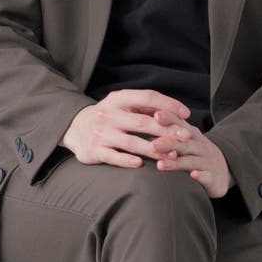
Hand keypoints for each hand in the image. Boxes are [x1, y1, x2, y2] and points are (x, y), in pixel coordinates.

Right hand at [59, 89, 191, 167]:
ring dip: (153, 149)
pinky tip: (141, 164)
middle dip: (166, 130)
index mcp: (118, 99)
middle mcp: (109, 114)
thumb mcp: (122, 104)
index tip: (186, 114)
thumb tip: (176, 112)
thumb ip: (144, 107)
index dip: (168, 104)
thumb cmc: (109, 116)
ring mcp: (101, 133)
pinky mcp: (95, 150)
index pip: (147, 97)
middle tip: (185, 137)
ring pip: (131, 142)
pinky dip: (128, 161)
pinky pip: (114, 157)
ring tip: (171, 155)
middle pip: (142, 122)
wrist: (75, 128)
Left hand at [150, 109, 234, 199]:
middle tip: (152, 145)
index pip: (179, 124)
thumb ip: (166, 133)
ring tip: (160, 165)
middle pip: (183, 143)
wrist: (224, 169)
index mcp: (191, 134)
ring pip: (191, 160)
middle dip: (167, 143)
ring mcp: (207, 161)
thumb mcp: (184, 140)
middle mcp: (200, 145)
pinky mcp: (213, 177)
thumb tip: (141, 124)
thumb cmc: (196, 153)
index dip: (169, 119)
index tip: (155, 115)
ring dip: (176, 163)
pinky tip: (193, 176)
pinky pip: (207, 176)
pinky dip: (200, 176)